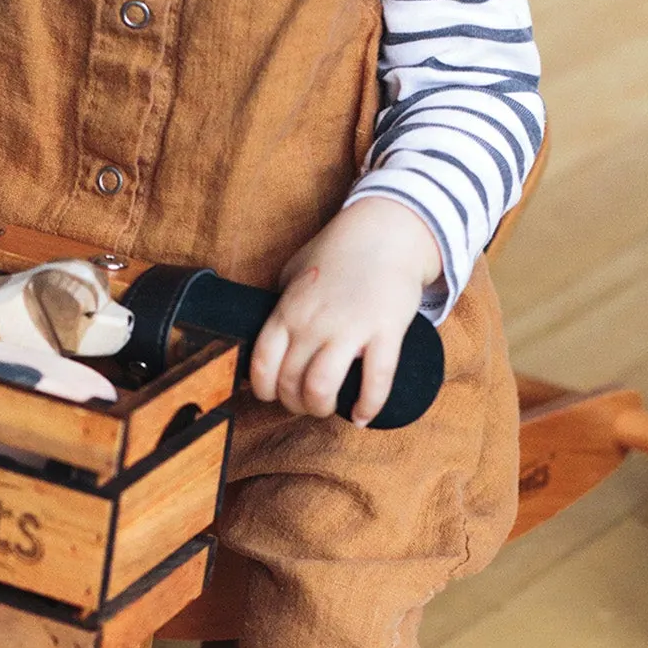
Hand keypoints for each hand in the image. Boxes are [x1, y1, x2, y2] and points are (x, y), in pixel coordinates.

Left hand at [249, 198, 442, 425]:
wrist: (386, 231)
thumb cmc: (339, 252)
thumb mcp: (295, 272)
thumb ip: (282, 303)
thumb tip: (271, 335)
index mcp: (287, 311)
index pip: (261, 366)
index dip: (264, 391)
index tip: (275, 395)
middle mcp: (312, 323)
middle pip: (290, 384)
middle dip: (296, 404)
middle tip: (308, 402)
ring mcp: (348, 328)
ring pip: (321, 389)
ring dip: (321, 408)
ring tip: (330, 408)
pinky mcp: (385, 332)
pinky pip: (375, 381)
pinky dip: (368, 407)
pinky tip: (363, 416)